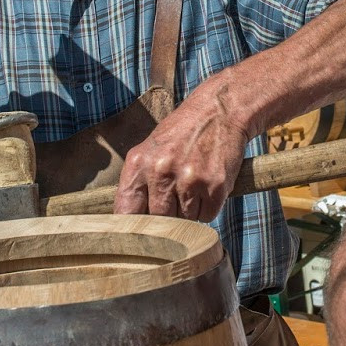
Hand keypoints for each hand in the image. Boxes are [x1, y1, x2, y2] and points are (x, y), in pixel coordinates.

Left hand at [114, 92, 250, 221]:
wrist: (220, 109)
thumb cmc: (183, 132)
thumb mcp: (151, 150)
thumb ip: (138, 183)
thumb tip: (129, 223)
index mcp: (139, 163)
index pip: (125, 212)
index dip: (131, 230)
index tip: (138, 236)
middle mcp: (161, 171)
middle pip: (158, 221)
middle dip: (167, 217)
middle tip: (176, 198)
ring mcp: (189, 179)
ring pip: (185, 221)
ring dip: (190, 211)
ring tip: (194, 184)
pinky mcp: (215, 186)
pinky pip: (208, 216)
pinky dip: (209, 207)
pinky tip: (208, 184)